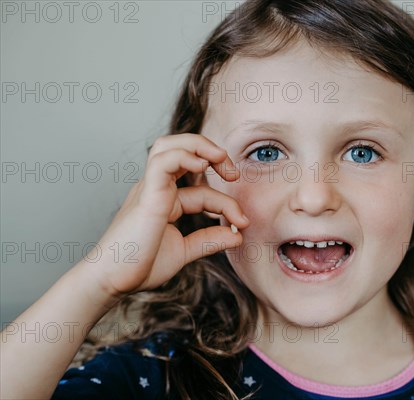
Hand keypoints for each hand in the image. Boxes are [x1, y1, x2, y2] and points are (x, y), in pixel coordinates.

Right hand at [88, 133, 248, 298]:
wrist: (112, 281)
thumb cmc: (139, 266)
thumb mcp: (183, 251)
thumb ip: (209, 240)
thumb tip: (237, 235)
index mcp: (166, 200)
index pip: (204, 191)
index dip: (228, 204)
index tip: (243, 223)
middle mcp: (157, 189)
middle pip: (182, 150)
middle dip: (212, 153)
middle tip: (234, 173)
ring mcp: (150, 189)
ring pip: (169, 147)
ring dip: (200, 146)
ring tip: (222, 159)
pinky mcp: (147, 195)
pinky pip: (163, 162)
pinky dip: (185, 156)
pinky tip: (203, 166)